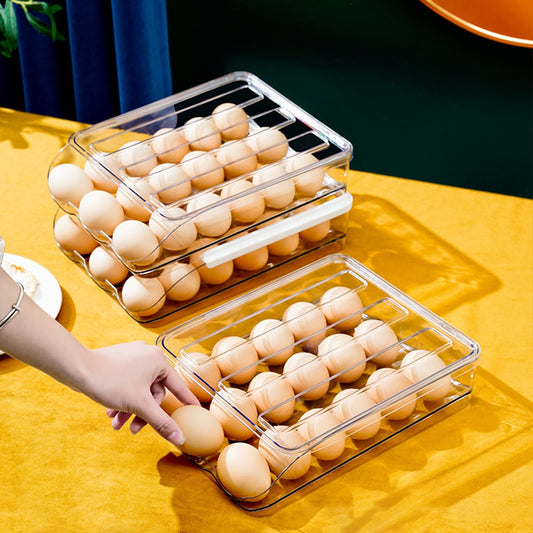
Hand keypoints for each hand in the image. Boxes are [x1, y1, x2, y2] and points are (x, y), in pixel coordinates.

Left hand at [82, 341, 199, 445]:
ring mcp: (132, 356)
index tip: (195, 408)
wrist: (77, 368)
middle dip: (141, 412)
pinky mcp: (119, 360)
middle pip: (153, 391)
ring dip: (129, 409)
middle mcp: (147, 354)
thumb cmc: (109, 381)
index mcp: (158, 360)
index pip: (177, 385)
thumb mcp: (139, 405)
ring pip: (139, 389)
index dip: (185, 399)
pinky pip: (128, 383)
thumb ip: (161, 422)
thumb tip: (179, 438)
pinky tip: (111, 412)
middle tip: (133, 429)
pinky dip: (122, 399)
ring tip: (116, 424)